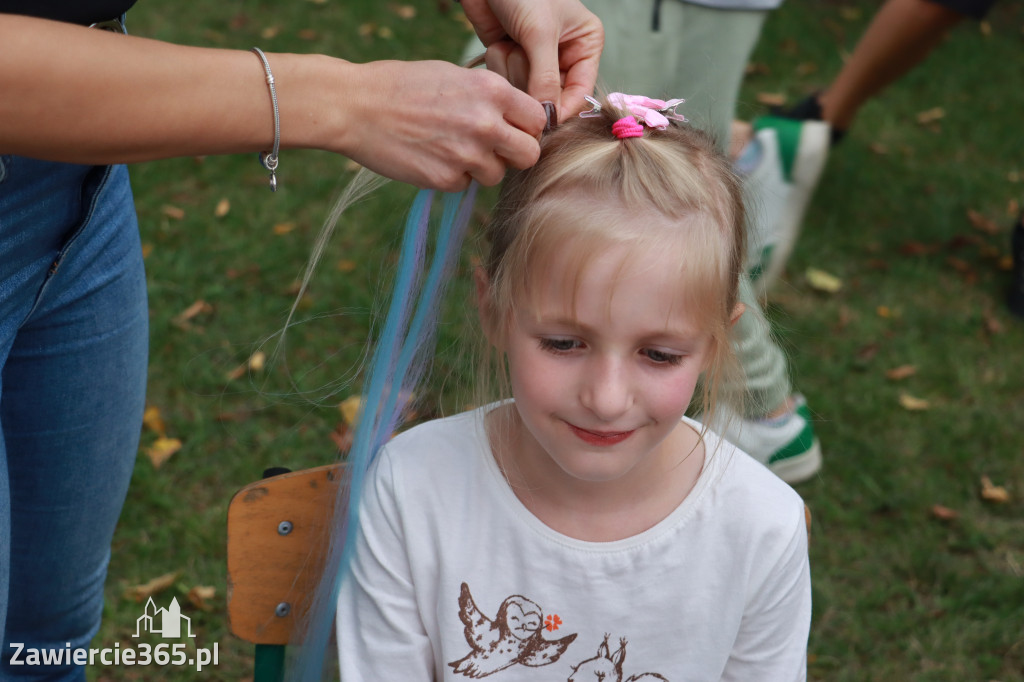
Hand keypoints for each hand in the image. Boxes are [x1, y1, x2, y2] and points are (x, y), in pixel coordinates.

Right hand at [335, 59, 544, 190]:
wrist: (356, 106)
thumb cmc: (403, 86)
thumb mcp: (454, 76)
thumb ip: (490, 97)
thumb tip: (516, 119)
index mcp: (492, 91)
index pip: (538, 119)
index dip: (527, 127)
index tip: (514, 129)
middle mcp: (486, 123)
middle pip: (530, 155)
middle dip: (515, 154)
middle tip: (495, 149)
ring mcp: (466, 155)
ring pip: (497, 175)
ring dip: (481, 168)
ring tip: (452, 148)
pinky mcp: (445, 179)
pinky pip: (465, 185)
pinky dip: (453, 177)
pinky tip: (431, 157)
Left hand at [459, 0, 602, 120]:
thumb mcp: (540, 32)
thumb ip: (545, 77)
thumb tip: (548, 117)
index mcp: (584, 46)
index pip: (581, 93)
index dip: (562, 110)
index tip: (543, 122)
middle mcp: (563, 57)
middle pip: (550, 98)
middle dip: (531, 80)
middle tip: (522, 53)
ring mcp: (534, 60)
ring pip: (525, 92)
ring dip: (513, 69)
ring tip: (511, 42)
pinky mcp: (510, 60)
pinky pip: (505, 82)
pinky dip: (498, 64)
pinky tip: (499, 43)